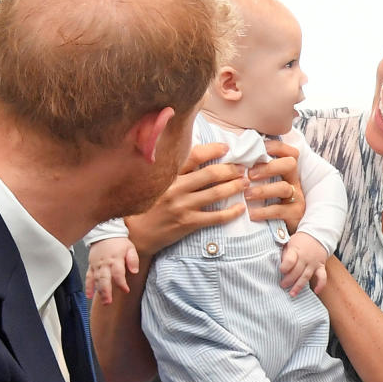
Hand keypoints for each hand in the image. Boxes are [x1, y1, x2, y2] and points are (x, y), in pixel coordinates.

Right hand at [85, 237, 138, 304]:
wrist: (105, 233)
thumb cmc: (118, 242)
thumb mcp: (130, 248)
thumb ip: (133, 260)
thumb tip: (135, 270)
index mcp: (115, 259)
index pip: (118, 273)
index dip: (121, 283)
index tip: (125, 290)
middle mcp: (105, 264)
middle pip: (104, 279)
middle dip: (106, 291)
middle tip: (108, 301)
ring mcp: (97, 266)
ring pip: (96, 280)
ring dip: (99, 291)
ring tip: (103, 301)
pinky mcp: (91, 266)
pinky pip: (88, 277)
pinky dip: (88, 287)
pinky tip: (89, 295)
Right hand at [124, 143, 247, 254]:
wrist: (137, 233)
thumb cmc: (147, 206)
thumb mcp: (156, 183)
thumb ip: (173, 172)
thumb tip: (197, 159)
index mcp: (168, 175)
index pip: (194, 156)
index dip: (213, 150)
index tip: (226, 148)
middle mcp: (176, 188)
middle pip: (210, 174)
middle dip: (230, 169)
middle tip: (242, 168)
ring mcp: (182, 206)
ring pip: (216, 194)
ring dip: (234, 187)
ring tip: (245, 183)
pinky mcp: (188, 223)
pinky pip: (215, 217)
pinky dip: (231, 212)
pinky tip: (241, 208)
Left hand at [246, 138, 304, 230]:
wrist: (282, 230)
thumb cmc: (268, 203)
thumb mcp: (265, 185)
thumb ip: (256, 171)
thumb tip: (235, 158)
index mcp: (288, 171)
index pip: (288, 151)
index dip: (274, 147)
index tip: (258, 148)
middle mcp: (294, 181)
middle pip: (290, 164)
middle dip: (268, 167)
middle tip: (249, 174)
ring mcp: (296, 198)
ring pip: (283, 187)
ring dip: (262, 190)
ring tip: (246, 195)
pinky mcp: (294, 214)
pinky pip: (279, 210)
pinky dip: (263, 211)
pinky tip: (250, 213)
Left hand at [279, 231, 327, 296]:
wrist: (317, 235)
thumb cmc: (301, 241)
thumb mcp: (290, 243)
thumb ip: (285, 254)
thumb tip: (281, 266)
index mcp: (296, 250)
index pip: (290, 260)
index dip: (285, 266)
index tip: (281, 271)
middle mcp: (305, 257)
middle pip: (296, 271)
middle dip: (289, 280)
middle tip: (282, 285)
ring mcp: (313, 263)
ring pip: (306, 276)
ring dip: (299, 286)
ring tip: (292, 294)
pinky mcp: (321, 266)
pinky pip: (322, 277)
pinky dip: (320, 285)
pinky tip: (316, 291)